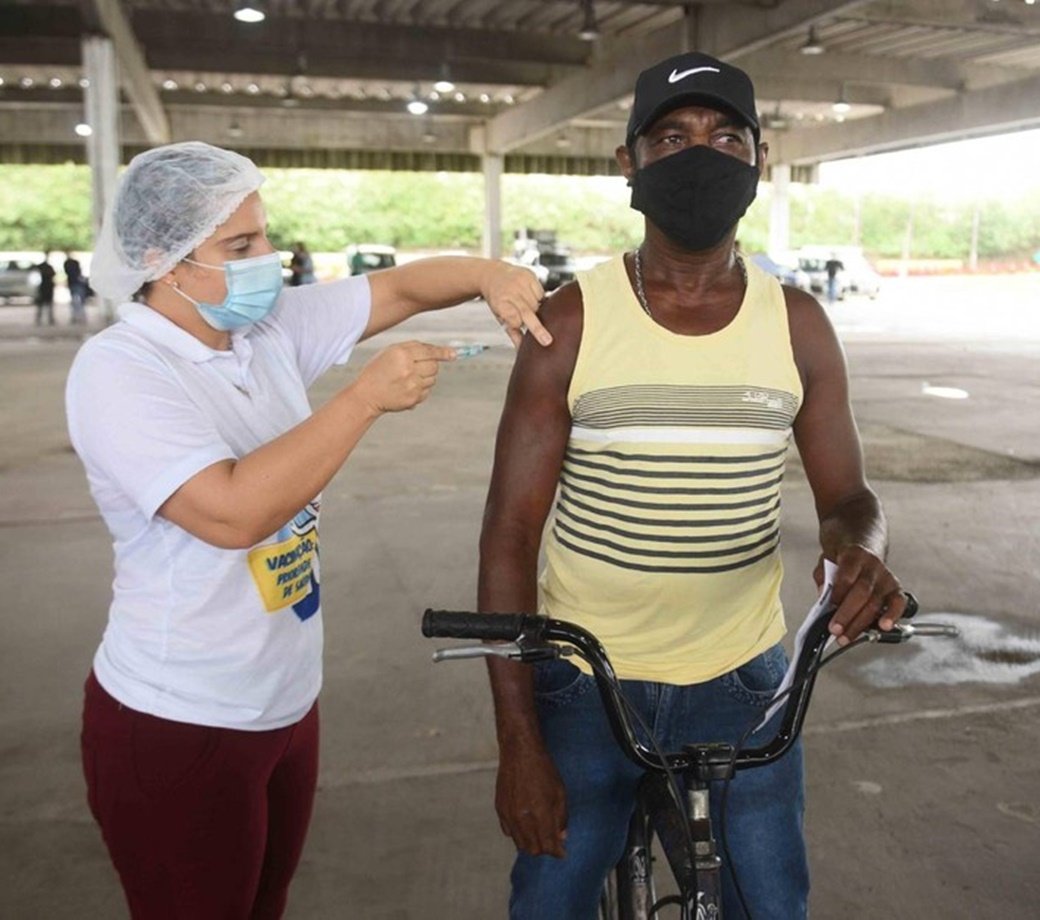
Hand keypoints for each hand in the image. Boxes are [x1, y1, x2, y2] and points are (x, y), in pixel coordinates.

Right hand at [354, 341, 455, 413]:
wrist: (366, 394)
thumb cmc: (378, 370)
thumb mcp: (390, 352)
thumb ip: (412, 348)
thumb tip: (439, 352)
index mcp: (401, 353)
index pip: (429, 352)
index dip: (443, 353)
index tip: (454, 355)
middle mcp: (408, 368)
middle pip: (434, 366)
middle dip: (430, 366)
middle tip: (417, 368)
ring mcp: (411, 385)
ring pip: (432, 379)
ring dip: (425, 378)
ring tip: (408, 379)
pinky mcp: (413, 398)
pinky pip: (427, 391)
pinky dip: (421, 389)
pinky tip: (406, 389)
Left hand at [482, 263, 550, 347]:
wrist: (493, 274)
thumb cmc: (498, 299)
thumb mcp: (500, 316)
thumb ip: (512, 332)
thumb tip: (521, 350)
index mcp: (500, 303)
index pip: (513, 318)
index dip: (518, 324)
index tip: (522, 329)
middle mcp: (510, 291)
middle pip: (527, 312)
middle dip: (537, 327)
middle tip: (547, 341)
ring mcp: (520, 282)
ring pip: (537, 303)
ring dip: (538, 310)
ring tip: (531, 308)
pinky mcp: (529, 275)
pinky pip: (541, 292)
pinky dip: (540, 298)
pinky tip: (532, 297)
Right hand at [495, 741, 567, 857]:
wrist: (519, 751)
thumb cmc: (543, 770)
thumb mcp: (560, 792)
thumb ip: (562, 817)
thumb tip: (562, 836)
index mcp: (540, 814)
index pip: (548, 846)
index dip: (557, 851)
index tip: (562, 851)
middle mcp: (522, 818)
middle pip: (533, 849)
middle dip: (545, 848)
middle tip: (552, 841)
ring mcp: (509, 815)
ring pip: (519, 844)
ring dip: (531, 843)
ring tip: (540, 834)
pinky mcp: (500, 809)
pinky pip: (508, 832)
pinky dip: (518, 834)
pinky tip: (526, 824)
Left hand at [817, 545, 908, 645]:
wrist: (863, 550)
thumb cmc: (843, 560)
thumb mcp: (827, 560)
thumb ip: (823, 576)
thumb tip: (823, 595)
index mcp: (854, 556)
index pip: (847, 576)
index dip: (838, 594)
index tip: (828, 609)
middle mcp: (873, 566)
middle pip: (862, 592)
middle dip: (847, 614)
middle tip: (835, 629)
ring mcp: (886, 578)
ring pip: (876, 602)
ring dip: (860, 623)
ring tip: (847, 636)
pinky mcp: (896, 589)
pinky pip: (898, 604)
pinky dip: (892, 616)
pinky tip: (883, 627)